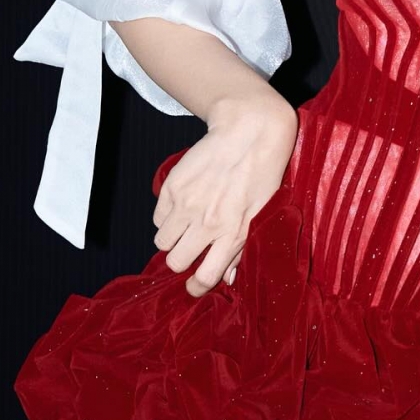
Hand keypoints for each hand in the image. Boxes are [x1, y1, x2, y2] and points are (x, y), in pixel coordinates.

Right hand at [152, 92, 298, 297]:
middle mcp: (207, 223)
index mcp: (233, 234)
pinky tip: (184, 204)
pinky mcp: (172, 187)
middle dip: (182, 259)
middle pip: (176, 262)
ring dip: (172, 238)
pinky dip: (167, 216)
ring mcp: (187, 204)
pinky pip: (158, 217)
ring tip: (188, 223)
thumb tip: (228, 278)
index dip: (196, 287)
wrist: (247, 133)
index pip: (205, 277)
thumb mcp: (261, 215)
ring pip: (162, 241)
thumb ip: (241, 249)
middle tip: (191, 247)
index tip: (194, 285)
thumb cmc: (262, 174)